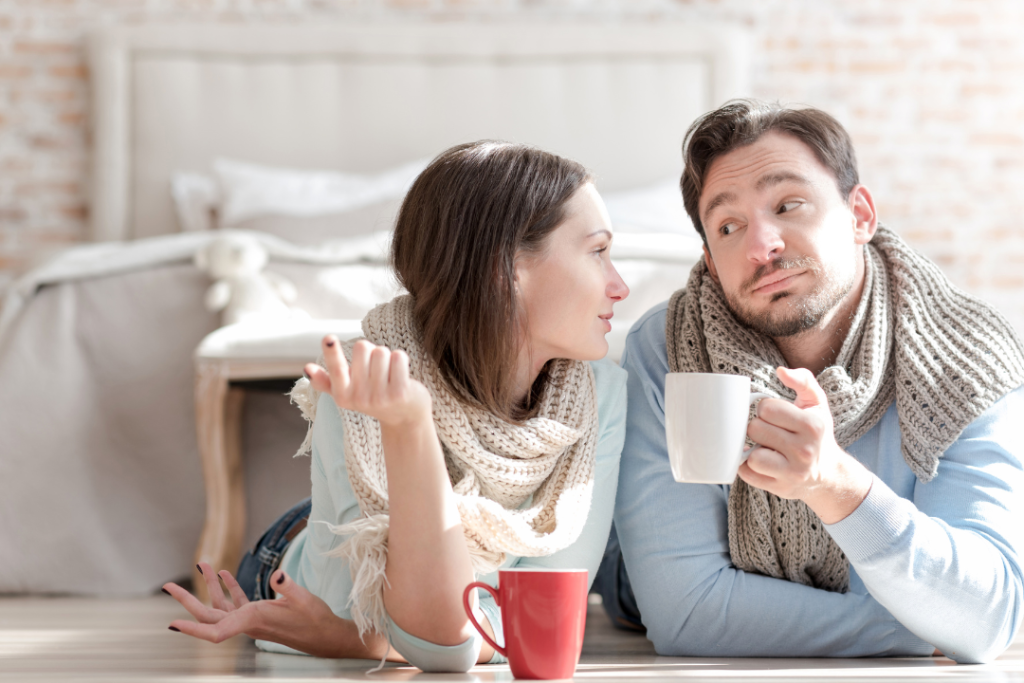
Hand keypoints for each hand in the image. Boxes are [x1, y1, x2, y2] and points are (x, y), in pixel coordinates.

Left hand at [164, 562, 392, 659]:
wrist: (327, 636)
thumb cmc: (315, 620)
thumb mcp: (304, 600)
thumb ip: (287, 587)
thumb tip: (277, 574)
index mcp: (252, 620)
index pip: (214, 629)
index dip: (191, 628)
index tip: (171, 624)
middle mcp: (247, 622)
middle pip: (208, 614)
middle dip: (186, 599)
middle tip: (167, 584)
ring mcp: (252, 619)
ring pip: (220, 606)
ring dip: (209, 586)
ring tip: (203, 563)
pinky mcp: (259, 615)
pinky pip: (236, 603)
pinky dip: (228, 588)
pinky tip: (225, 574)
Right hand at [305, 336, 431, 428]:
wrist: (405, 418)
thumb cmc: (374, 398)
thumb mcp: (347, 393)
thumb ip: (326, 380)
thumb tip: (306, 368)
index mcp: (342, 395)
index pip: (336, 369)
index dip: (332, 352)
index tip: (328, 338)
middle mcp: (359, 398)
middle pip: (363, 347)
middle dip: (372, 352)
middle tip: (377, 371)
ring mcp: (380, 397)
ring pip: (382, 351)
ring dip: (388, 358)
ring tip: (389, 375)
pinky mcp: (400, 393)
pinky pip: (398, 357)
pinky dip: (401, 360)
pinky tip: (401, 375)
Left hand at [738, 366, 871, 523]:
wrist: (829, 474)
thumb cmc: (817, 434)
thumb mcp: (817, 404)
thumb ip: (803, 381)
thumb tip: (781, 370)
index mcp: (813, 426)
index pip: (767, 408)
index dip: (764, 409)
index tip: (772, 415)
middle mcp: (805, 451)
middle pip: (755, 429)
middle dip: (757, 427)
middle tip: (767, 431)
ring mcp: (792, 473)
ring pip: (751, 455)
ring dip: (753, 449)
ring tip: (763, 446)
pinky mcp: (780, 489)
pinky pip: (746, 474)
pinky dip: (746, 466)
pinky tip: (759, 460)